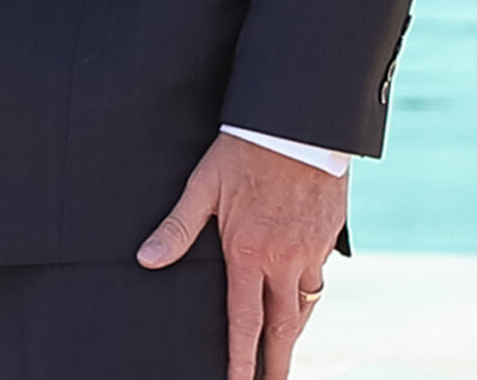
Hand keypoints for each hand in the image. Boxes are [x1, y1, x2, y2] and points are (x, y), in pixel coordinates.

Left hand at [137, 132, 344, 379]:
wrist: (298, 121)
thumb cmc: (243, 149)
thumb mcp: (204, 185)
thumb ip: (176, 227)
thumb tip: (146, 259)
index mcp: (249, 252)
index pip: (244, 323)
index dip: (242, 361)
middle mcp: (284, 260)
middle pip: (283, 329)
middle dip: (277, 366)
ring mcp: (311, 250)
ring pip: (305, 307)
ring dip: (292, 334)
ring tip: (282, 356)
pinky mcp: (330, 237)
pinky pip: (320, 279)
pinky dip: (309, 298)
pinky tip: (300, 303)